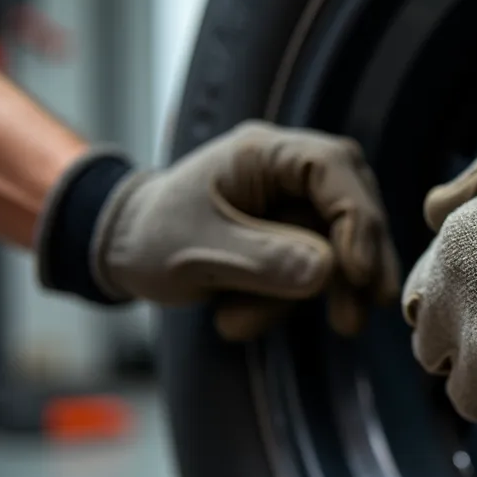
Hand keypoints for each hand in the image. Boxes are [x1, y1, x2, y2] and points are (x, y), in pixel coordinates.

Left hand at [86, 122, 399, 339]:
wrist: (119, 249)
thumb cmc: (151, 237)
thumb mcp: (199, 251)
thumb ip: (264, 259)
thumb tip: (328, 271)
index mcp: (264, 152)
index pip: (334, 168)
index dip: (357, 219)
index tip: (356, 273)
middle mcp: (288, 169)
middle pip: (352, 205)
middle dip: (356, 265)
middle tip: (352, 321)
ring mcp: (293, 203)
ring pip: (338, 245)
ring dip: (306, 296)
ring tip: (240, 324)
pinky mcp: (292, 236)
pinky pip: (314, 269)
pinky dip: (284, 303)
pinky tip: (235, 319)